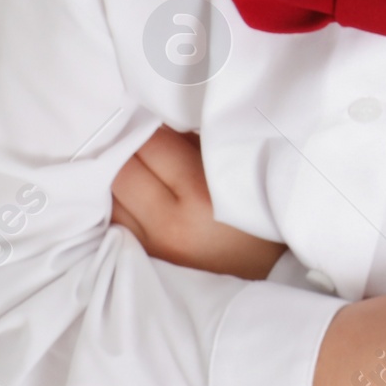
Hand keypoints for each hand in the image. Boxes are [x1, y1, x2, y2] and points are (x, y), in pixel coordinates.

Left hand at [110, 124, 287, 280]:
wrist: (275, 271)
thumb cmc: (259, 207)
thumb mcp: (231, 165)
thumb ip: (189, 141)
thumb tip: (151, 120)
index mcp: (199, 193)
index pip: (149, 143)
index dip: (147, 122)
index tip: (151, 113)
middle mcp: (169, 225)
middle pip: (120, 170)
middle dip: (127, 147)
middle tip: (139, 137)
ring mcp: (153, 249)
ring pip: (109, 198)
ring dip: (117, 177)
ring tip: (136, 165)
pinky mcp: (146, 261)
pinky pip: (115, 222)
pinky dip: (120, 203)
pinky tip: (133, 193)